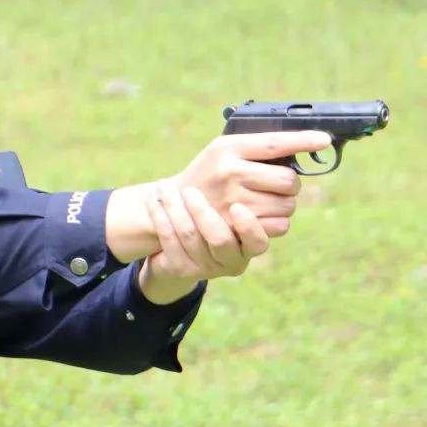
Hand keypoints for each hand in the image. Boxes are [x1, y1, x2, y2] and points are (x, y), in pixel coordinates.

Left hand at [137, 182, 272, 304]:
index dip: (248, 226)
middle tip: (189, 190)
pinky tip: (154, 198)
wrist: (184, 248)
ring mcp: (205, 268)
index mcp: (251, 246)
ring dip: (175, 207)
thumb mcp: (236, 208)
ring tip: (164, 186)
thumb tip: (273, 158)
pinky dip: (159, 215)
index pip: (257, 241)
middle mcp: (232, 261)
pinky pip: (167, 239)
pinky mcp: (179, 268)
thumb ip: (251, 190)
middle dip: (202, 213)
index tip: (236, 206)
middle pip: (219, 239)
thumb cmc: (218, 215)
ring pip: (189, 236)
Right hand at [172, 131, 330, 235]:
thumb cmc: (209, 174)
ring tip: (265, 201)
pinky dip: (278, 222)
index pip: (275, 143)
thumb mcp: (224, 151)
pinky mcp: (237, 228)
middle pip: (288, 180)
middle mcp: (230, 173)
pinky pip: (280, 226)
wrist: (176, 205)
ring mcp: (233, 203)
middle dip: (289, 184)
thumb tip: (303, 147)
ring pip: (288, 205)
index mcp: (228, 149)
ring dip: (284, 204)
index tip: (324, 140)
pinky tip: (263, 217)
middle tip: (275, 184)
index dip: (304, 141)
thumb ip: (256, 148)